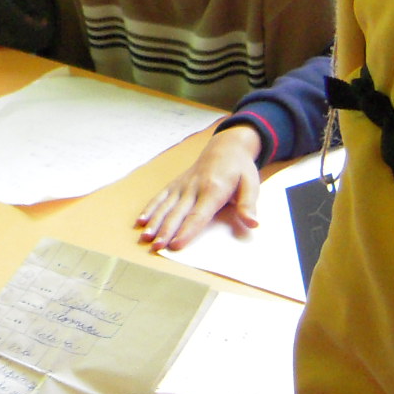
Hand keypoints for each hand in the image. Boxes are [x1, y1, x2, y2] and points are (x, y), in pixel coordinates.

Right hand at [138, 123, 262, 250]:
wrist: (226, 147)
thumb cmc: (240, 169)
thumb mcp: (251, 183)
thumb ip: (248, 205)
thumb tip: (253, 224)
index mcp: (214, 189)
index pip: (198, 215)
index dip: (187, 231)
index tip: (176, 245)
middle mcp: (194, 187)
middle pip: (178, 213)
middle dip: (166, 231)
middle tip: (156, 247)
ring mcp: (182, 185)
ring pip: (165, 206)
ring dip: (154, 222)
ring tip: (145, 237)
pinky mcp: (176, 184)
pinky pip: (160, 197)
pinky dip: (150, 208)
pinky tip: (141, 221)